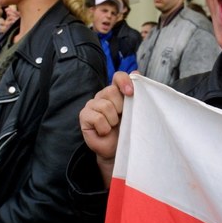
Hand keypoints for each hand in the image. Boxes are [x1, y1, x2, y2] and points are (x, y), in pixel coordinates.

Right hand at [79, 71, 134, 186]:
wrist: (117, 150)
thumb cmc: (126, 130)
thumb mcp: (134, 111)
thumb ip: (135, 93)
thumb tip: (137, 72)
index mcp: (116, 91)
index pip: (118, 76)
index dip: (124, 81)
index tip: (130, 93)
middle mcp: (102, 95)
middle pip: (111, 91)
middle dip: (120, 107)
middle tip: (120, 118)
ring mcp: (92, 104)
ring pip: (106, 106)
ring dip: (113, 120)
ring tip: (112, 127)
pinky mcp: (84, 116)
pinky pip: (97, 118)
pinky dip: (104, 128)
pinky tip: (104, 132)